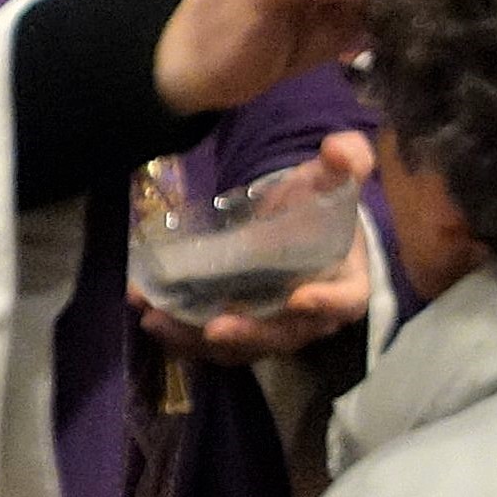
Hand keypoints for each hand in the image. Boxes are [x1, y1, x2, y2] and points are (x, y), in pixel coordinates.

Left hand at [133, 133, 374, 364]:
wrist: (300, 216)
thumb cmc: (323, 198)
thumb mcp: (336, 171)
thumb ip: (347, 157)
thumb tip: (339, 151)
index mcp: (346, 280)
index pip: (345, 300)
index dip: (325, 304)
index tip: (298, 298)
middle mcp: (312, 315)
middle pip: (284, 334)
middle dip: (248, 333)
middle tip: (214, 327)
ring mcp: (275, 326)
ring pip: (243, 345)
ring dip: (200, 339)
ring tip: (160, 321)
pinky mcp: (243, 325)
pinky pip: (215, 341)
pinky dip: (182, 333)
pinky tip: (149, 314)